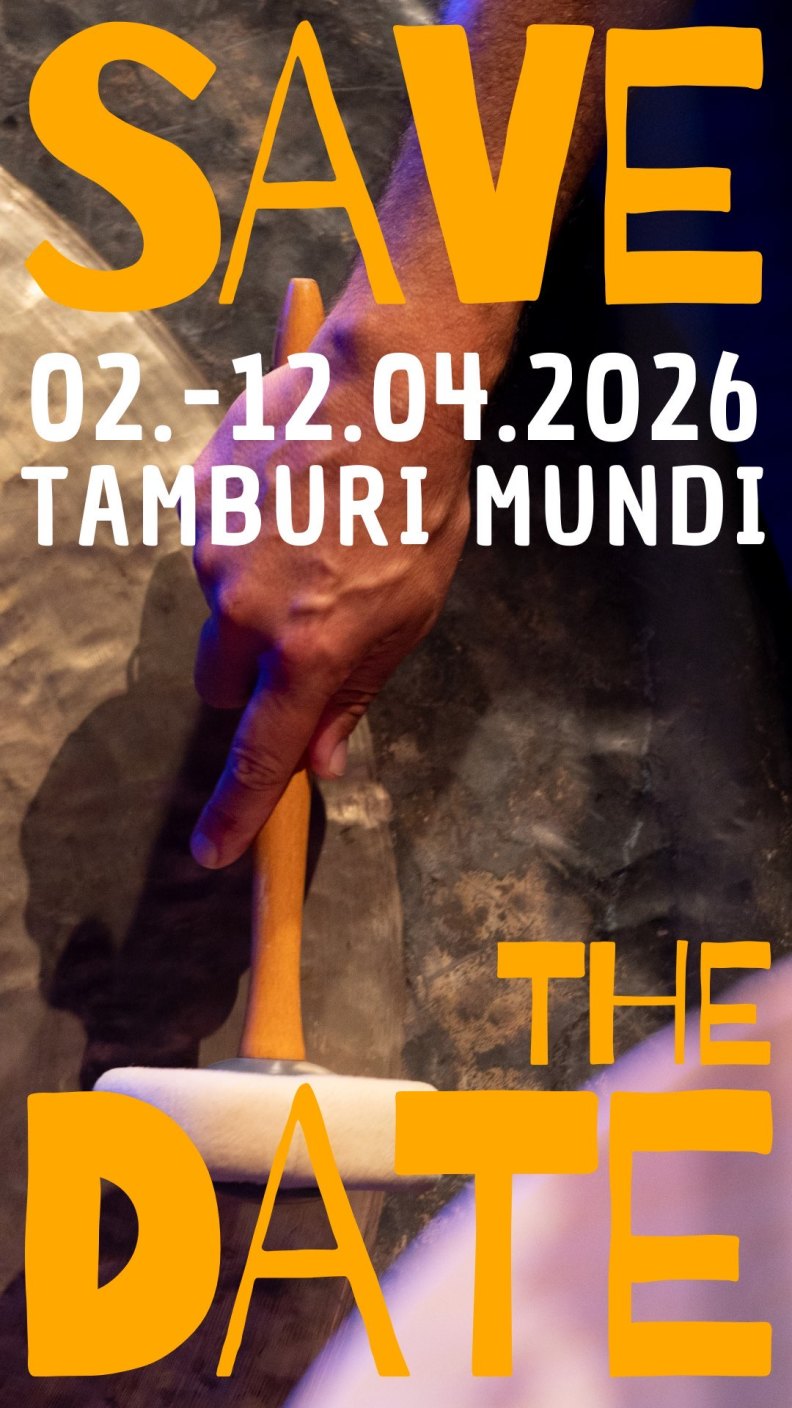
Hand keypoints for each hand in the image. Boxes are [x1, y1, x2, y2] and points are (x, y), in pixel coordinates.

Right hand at [190, 317, 470, 868]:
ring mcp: (213, 552)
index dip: (237, 811)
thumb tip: (322, 760)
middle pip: (216, 686)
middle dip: (247, 681)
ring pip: (214, 612)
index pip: (260, 754)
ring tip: (312, 542)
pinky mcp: (199, 502)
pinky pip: (209, 549)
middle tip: (299, 639)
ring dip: (250, 601)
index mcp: (309, 648)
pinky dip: (242, 544)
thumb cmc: (418, 505)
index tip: (215, 850)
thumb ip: (356, 691)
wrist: (389, 388)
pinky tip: (289, 506)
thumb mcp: (411, 614)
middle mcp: (246, 609)